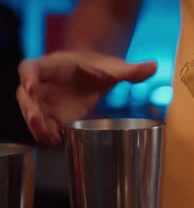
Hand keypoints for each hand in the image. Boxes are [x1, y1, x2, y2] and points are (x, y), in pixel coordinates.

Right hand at [16, 51, 156, 144]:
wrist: (95, 73)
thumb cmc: (98, 67)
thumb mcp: (115, 68)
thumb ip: (132, 70)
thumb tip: (153, 67)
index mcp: (53, 65)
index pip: (30, 68)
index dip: (28, 78)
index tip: (32, 88)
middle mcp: (44, 83)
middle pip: (26, 95)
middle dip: (30, 109)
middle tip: (38, 121)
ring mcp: (46, 100)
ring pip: (32, 112)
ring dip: (36, 126)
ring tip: (48, 137)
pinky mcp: (52, 114)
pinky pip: (44, 125)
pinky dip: (47, 134)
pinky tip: (56, 142)